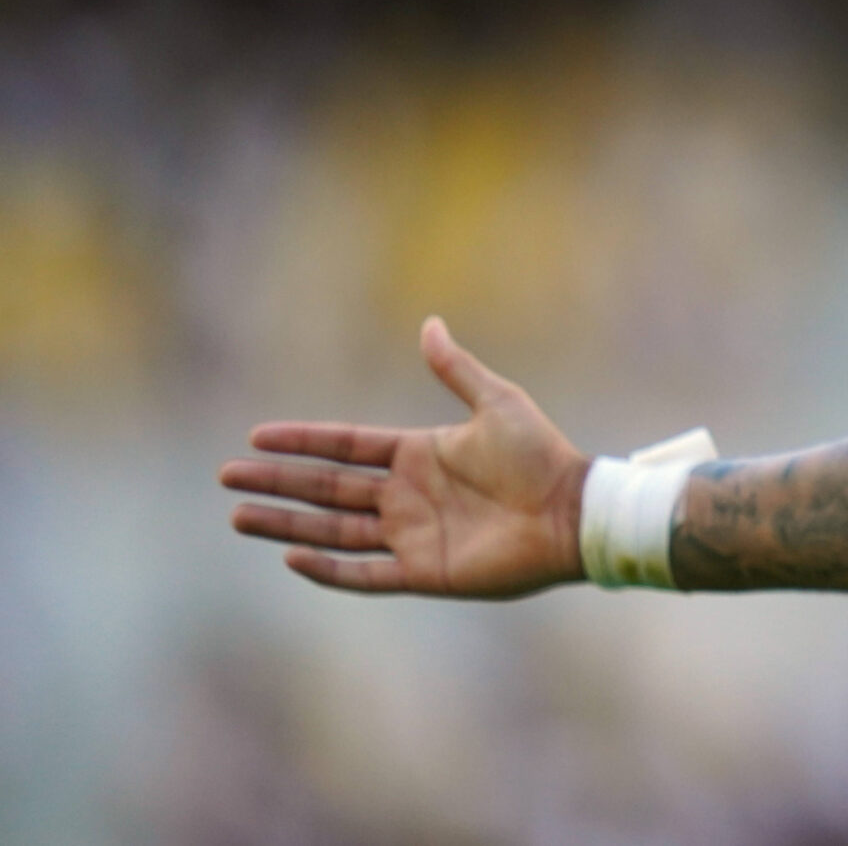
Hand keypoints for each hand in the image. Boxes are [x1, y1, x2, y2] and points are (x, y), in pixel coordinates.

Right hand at [219, 318, 589, 596]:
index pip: (346, 445)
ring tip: (240, 515)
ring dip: (288, 524)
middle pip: (327, 487)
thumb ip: (457, 369)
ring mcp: (411, 535)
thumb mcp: (497, 402)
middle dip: (278, 481)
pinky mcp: (424, 571)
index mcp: (418, 453)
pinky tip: (291, 558)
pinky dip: (329, 569)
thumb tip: (430, 323)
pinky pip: (365, 573)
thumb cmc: (542, 455)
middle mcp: (407, 495)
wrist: (572, 512)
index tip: (257, 436)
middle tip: (226, 476)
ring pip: (333, 529)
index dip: (303, 441)